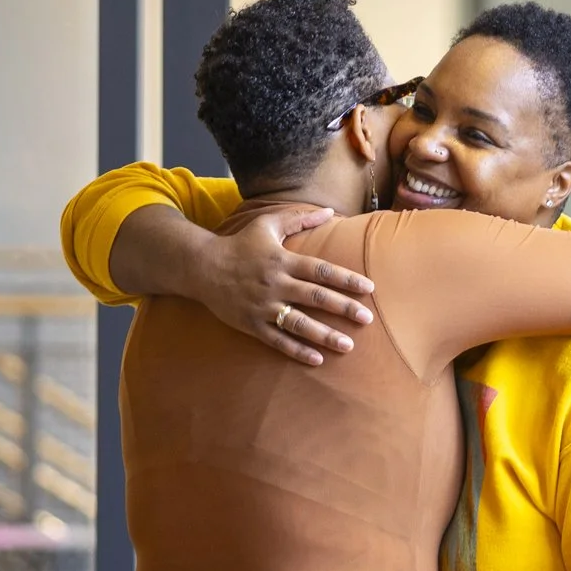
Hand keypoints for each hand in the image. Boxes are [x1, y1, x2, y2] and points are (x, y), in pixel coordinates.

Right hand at [189, 203, 375, 365]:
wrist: (201, 266)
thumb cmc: (239, 244)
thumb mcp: (267, 224)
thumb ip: (299, 217)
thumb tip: (330, 211)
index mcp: (282, 260)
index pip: (322, 270)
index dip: (347, 279)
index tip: (369, 289)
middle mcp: (275, 283)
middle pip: (315, 297)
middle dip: (343, 308)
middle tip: (367, 319)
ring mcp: (263, 306)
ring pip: (298, 323)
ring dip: (325, 335)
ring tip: (348, 345)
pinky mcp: (251, 324)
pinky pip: (277, 340)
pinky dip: (297, 350)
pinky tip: (317, 359)